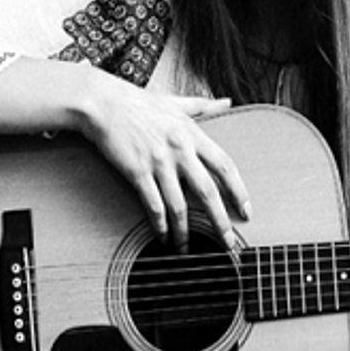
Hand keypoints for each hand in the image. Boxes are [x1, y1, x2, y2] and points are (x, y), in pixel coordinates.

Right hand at [74, 71, 250, 252]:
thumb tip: (226, 102)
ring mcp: (159, 163)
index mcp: (193, 134)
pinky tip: (163, 236)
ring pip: (179, 205)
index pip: (225, 166)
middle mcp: (180, 150)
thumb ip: (203, 106)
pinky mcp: (137, 172)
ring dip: (185, 232)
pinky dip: (160, 224)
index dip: (238, 190)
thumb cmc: (138, 102)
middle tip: (228, 242)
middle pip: (208, 192)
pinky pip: (153, 205)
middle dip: (220, 220)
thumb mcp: (176, 101)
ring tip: (188, 249)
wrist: (103, 103)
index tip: (246, 210)